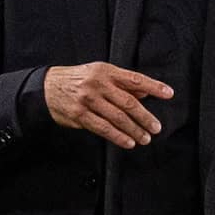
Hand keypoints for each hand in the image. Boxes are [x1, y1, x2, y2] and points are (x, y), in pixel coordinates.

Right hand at [43, 63, 171, 148]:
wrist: (46, 87)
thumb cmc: (76, 80)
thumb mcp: (98, 73)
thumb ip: (121, 82)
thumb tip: (145, 91)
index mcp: (105, 71)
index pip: (134, 78)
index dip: (153, 86)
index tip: (168, 94)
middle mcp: (98, 84)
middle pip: (128, 102)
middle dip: (145, 117)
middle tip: (156, 127)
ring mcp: (88, 100)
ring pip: (118, 118)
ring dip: (134, 130)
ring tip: (145, 138)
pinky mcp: (80, 115)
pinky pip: (103, 129)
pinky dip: (118, 137)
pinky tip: (128, 142)